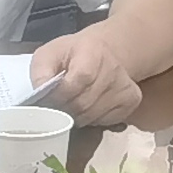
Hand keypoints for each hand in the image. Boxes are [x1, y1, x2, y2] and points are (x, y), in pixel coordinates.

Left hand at [25, 27, 143, 125]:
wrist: (105, 52)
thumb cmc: (72, 55)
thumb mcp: (50, 54)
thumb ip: (41, 72)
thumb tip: (40, 92)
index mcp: (93, 50)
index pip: (79, 79)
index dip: (61, 95)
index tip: (48, 100)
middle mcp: (114, 68)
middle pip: (84, 102)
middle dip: (64, 110)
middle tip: (55, 108)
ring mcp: (125, 86)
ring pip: (93, 115)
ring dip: (76, 117)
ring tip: (69, 107)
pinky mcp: (132, 101)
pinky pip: (105, 121)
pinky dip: (91, 120)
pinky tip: (87, 108)